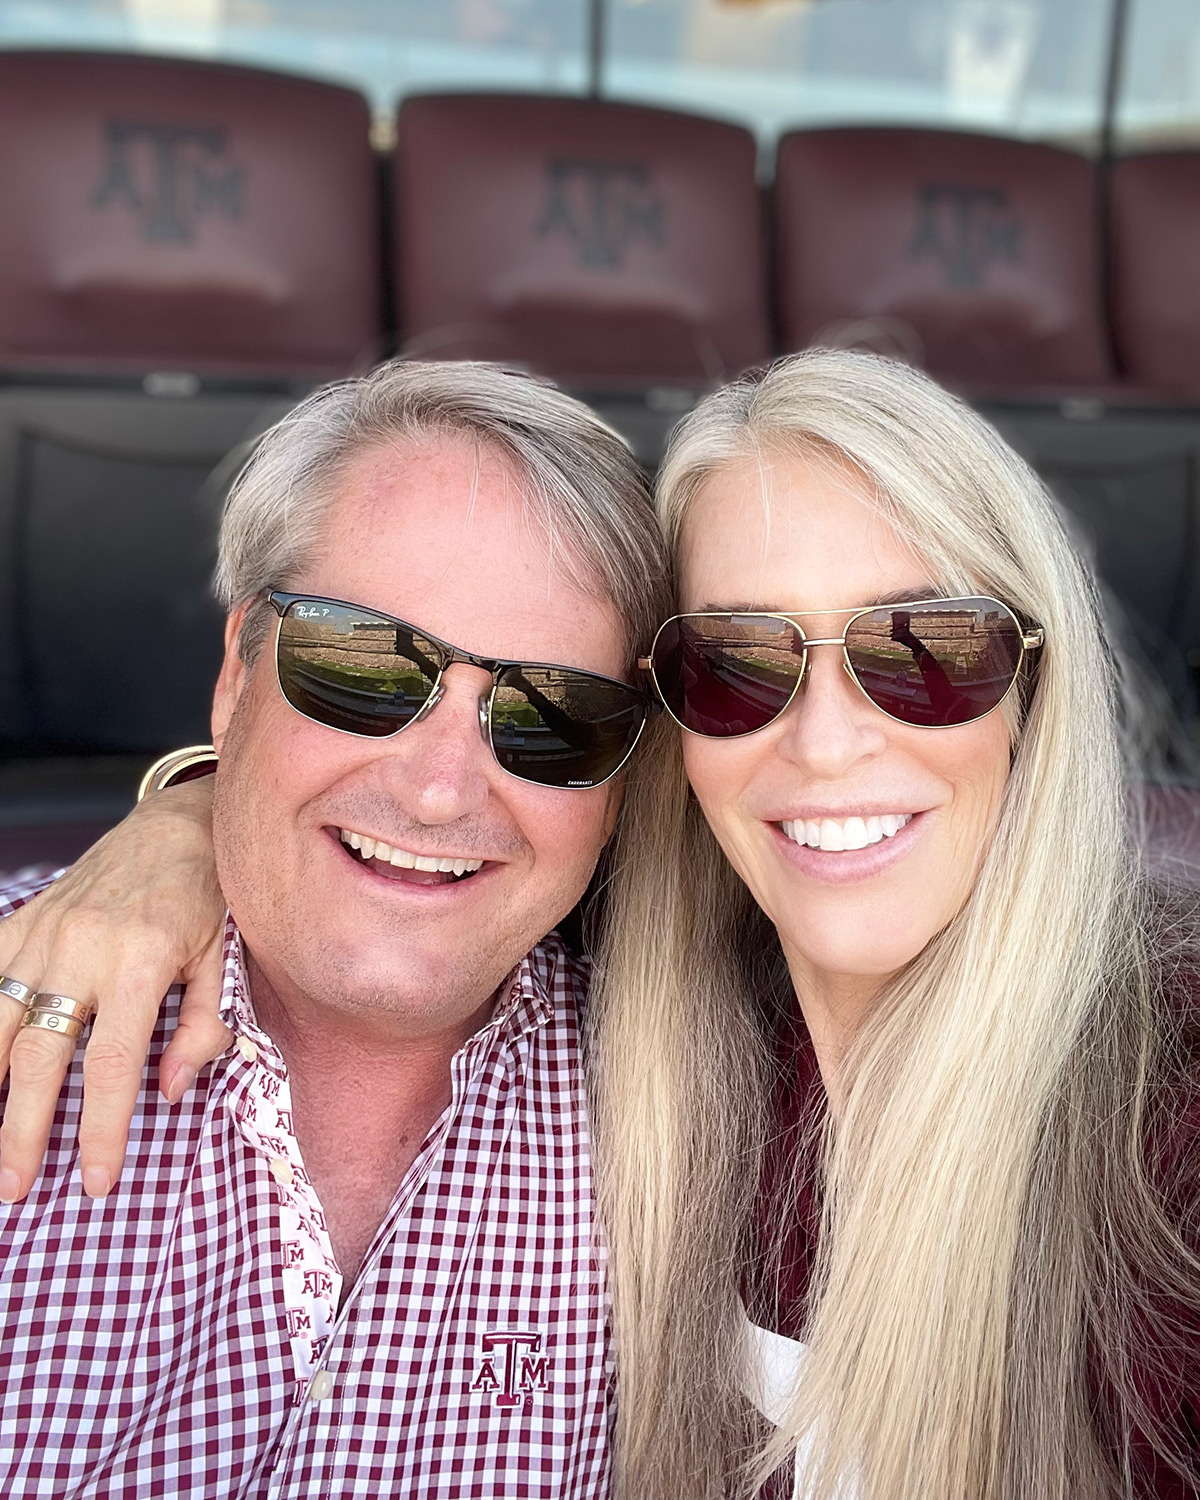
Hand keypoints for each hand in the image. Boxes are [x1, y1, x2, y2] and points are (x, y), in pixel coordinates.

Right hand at [0, 777, 230, 1200]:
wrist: (176, 825)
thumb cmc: (210, 895)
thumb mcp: (226, 958)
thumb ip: (204, 1026)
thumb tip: (170, 1091)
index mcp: (143, 961)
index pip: (114, 1064)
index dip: (102, 1128)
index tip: (97, 1181)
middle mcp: (84, 949)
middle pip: (42, 1058)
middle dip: (25, 1130)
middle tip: (16, 1187)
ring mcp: (45, 934)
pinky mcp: (24, 922)